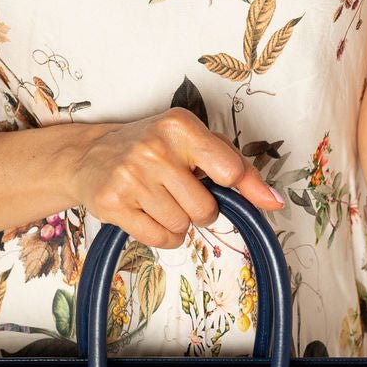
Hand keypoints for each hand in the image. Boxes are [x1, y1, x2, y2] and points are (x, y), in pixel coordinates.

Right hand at [67, 108, 283, 248]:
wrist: (91, 155)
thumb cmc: (155, 149)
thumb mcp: (197, 145)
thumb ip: (240, 171)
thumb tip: (275, 203)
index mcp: (180, 126)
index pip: (229, 172)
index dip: (223, 188)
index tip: (207, 181)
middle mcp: (154, 148)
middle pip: (204, 210)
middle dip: (197, 211)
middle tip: (176, 193)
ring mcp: (131, 177)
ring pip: (181, 228)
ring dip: (176, 225)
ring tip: (158, 202)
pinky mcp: (113, 203)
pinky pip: (158, 240)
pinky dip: (161, 237)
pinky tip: (148, 216)